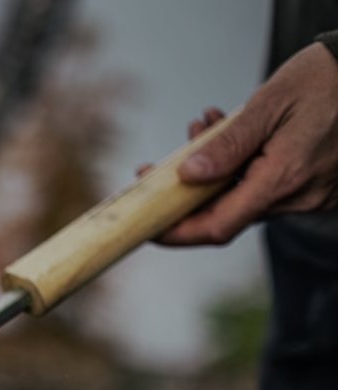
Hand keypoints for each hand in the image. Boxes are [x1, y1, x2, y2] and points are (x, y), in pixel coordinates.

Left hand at [155, 42, 337, 245]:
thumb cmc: (325, 79)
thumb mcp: (270, 104)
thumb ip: (228, 145)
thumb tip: (187, 176)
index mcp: (286, 179)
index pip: (219, 226)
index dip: (177, 232)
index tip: (146, 226)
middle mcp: (300, 197)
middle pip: (226, 212)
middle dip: (189, 191)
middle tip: (159, 165)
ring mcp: (310, 195)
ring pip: (244, 196)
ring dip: (214, 171)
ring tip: (203, 127)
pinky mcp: (315, 186)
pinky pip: (266, 185)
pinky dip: (240, 165)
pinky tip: (230, 132)